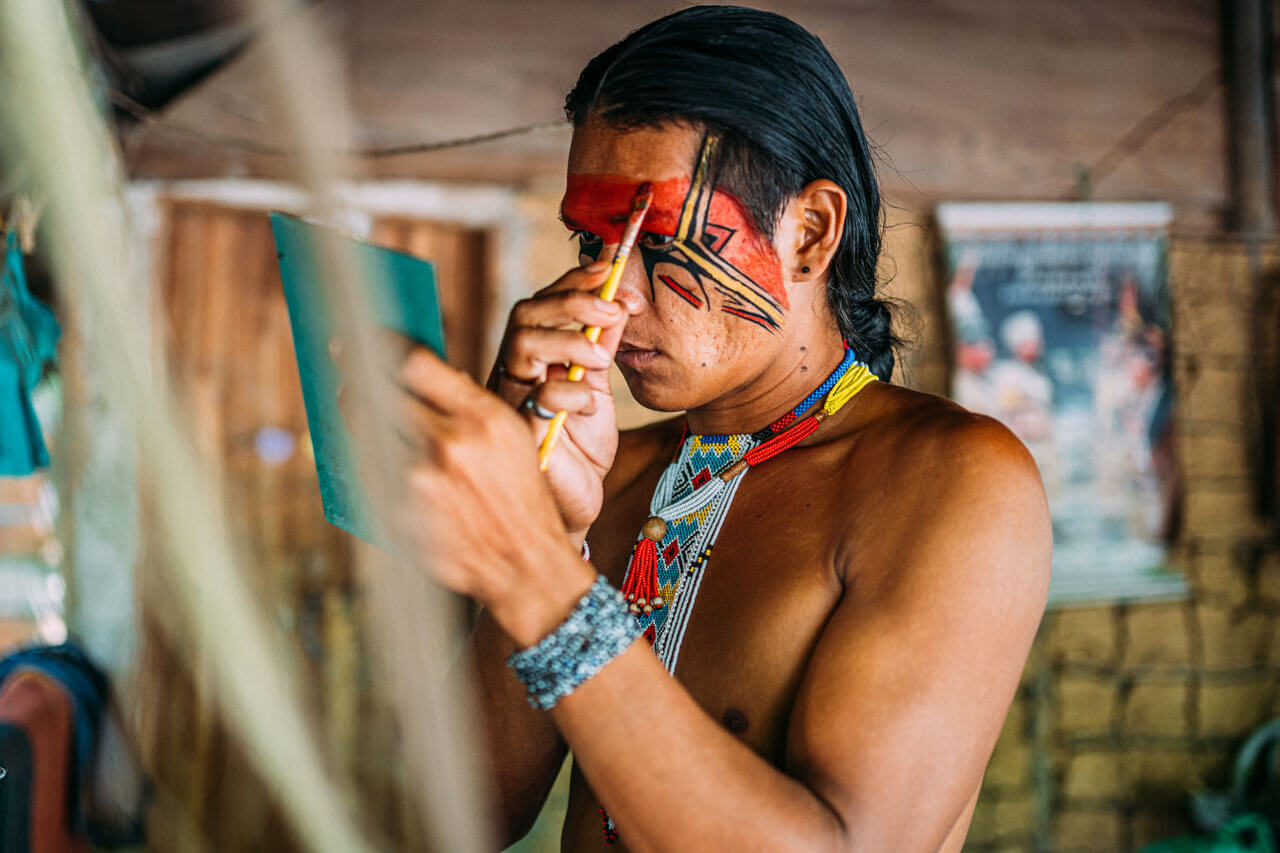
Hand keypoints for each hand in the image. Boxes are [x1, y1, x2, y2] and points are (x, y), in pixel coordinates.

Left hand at [349, 339, 595, 645]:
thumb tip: (414, 370)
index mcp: (481, 419)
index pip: (413, 364)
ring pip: (363, 432)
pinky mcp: (399, 516)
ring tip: (352, 403)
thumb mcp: (510, 434)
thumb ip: (465, 400)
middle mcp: (447, 446)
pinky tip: (369, 449)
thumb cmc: (519, 493)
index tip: (363, 337)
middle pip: (376, 393)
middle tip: (342, 360)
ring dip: (354, 413)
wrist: (524, 562)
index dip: (381, 344)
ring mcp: (418, 485)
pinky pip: (366, 473)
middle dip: (354, 373)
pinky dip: (364, 456)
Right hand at [489, 261, 628, 540]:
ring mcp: (512, 401)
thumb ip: (603, 345)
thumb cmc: (583, 445)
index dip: (573, 280)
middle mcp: (515, 372)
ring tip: (604, 356)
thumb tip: (620, 297)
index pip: (542, 303)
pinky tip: (591, 404)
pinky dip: (570, 391)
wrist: (580, 501)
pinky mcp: (522, 435)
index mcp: (532, 356)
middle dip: (571, 302)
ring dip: (570, 339)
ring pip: (520, 344)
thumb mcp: (599, 385)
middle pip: (525, 314)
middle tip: (614, 309)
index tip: (610, 268)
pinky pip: (537, 399)